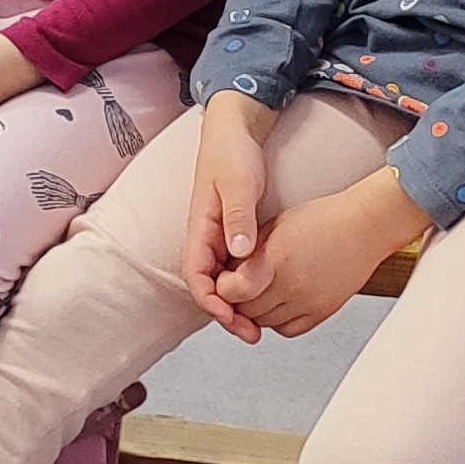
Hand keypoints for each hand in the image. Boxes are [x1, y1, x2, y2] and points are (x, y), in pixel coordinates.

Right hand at [181, 92, 280, 340]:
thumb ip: (238, 217)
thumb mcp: (238, 183)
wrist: (235, 130)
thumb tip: (239, 252)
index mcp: (199, 228)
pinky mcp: (234, 232)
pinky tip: (268, 294)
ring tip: (261, 323)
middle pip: (209, 286)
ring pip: (223, 280)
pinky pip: (236, 267)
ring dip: (238, 303)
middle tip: (253, 333)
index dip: (211, 303)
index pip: (196, 277)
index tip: (232, 319)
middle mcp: (205, 237)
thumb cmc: (232, 153)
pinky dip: (247, 285)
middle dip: (227, 313)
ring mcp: (219, 236)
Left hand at [223, 171, 430, 341]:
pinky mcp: (321, 312)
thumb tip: (227, 274)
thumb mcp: (276, 226)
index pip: (233, 290)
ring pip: (263, 323)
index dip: (224, 286)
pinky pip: (287, 330)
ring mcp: (307, 301)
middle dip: (237, 299)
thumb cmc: (322, 219)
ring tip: (264, 289)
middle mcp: (290, 284)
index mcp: (276, 258)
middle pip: (245, 310)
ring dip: (256, 310)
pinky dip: (278, 320)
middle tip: (243, 284)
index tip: (228, 278)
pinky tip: (282, 300)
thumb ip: (249, 253)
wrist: (364, 227)